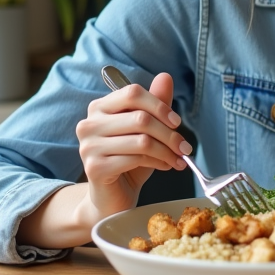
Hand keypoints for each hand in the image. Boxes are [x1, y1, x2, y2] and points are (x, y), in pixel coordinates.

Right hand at [74, 71, 191, 223]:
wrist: (112, 197)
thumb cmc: (129, 160)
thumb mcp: (145, 130)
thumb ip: (155, 104)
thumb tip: (165, 77)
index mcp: (100, 107)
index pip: (132, 93)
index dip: (159, 105)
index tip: (177, 122)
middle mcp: (89, 123)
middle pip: (140, 118)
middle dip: (169, 134)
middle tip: (184, 147)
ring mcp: (89, 146)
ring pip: (141, 140)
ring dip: (167, 151)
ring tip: (178, 159)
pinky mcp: (94, 167)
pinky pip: (135, 159)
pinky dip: (158, 162)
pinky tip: (165, 166)